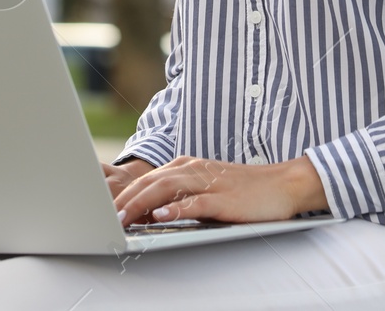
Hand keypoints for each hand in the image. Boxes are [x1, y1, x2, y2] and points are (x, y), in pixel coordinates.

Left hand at [111, 155, 328, 225]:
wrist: (282, 185)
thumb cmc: (243, 191)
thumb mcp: (205, 190)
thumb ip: (178, 198)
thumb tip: (148, 214)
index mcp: (186, 166)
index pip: (146, 180)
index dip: (122, 195)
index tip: (103, 211)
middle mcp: (193, 169)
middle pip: (149, 182)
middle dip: (123, 200)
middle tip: (102, 217)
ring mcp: (208, 182)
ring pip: (166, 189)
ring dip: (140, 204)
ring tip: (121, 217)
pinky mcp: (223, 198)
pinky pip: (195, 202)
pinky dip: (175, 209)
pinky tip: (160, 216)